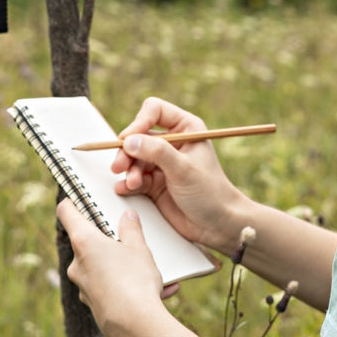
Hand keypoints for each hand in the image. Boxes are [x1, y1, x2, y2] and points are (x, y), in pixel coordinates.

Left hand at [57, 200, 176, 336]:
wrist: (135, 325)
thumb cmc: (134, 281)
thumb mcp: (139, 248)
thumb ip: (131, 229)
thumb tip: (128, 217)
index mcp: (84, 242)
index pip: (66, 212)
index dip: (72, 201)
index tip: (77, 196)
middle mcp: (77, 263)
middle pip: (86, 241)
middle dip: (107, 238)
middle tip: (127, 235)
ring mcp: (83, 286)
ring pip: (101, 266)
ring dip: (121, 264)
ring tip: (152, 268)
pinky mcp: (93, 303)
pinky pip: (110, 287)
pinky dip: (128, 285)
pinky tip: (158, 289)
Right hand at [112, 97, 247, 253]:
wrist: (217, 225)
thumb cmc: (210, 193)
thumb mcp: (184, 169)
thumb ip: (157, 152)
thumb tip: (129, 140)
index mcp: (185, 128)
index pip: (154, 111)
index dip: (139, 122)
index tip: (128, 140)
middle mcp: (172, 142)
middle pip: (139, 135)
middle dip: (128, 151)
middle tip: (120, 166)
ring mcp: (162, 163)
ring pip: (134, 157)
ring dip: (129, 169)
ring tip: (133, 183)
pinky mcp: (155, 182)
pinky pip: (134, 177)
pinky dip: (128, 182)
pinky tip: (125, 189)